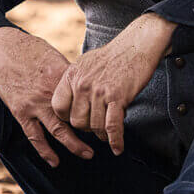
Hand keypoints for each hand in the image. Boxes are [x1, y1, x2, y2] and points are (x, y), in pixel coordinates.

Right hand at [0, 25, 93, 166]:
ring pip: (58, 130)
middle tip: (104, 138)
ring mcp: (35, 104)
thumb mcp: (53, 56)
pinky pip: (34, 136)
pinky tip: (54, 161)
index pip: (85, 96)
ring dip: (74, 145)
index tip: (108, 115)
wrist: (1, 51)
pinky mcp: (21, 112)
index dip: (97, 107)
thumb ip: (68, 73)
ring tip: (87, 154)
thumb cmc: (30, 50)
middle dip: (91, 130)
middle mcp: (50, 92)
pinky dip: (45, 151)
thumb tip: (85, 84)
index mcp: (61, 76)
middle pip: (76, 117)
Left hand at [51, 13, 175, 155]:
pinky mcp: (117, 97)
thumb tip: (70, 103)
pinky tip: (117, 148)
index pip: (58, 106)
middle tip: (96, 125)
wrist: (136, 46)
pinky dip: (115, 141)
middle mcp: (82, 83)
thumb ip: (75, 82)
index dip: (67, 117)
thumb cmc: (111, 57)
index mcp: (72, 75)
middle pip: (76, 121)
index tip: (78, 118)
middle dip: (87, 127)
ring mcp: (99, 91)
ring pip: (94, 127)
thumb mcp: (85, 64)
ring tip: (108, 135)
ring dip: (102, 134)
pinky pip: (112, 127)